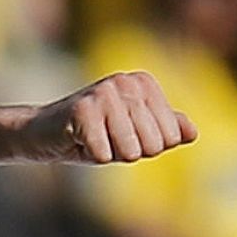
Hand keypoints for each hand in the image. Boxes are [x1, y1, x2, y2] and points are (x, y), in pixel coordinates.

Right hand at [22, 72, 196, 163]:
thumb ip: (167, 131)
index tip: (124, 135)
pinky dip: (91, 155)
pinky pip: (103, 154)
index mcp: (144, 83)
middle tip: (107, 138)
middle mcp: (126, 81)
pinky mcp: (82, 108)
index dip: (147, 147)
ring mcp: (103, 92)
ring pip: (130, 151)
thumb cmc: (96, 134)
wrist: (45, 133)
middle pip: (153, 145)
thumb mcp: (137, 134)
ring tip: (94, 138)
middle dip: (129, 152)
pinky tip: (78, 139)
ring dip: (110, 153)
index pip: (170, 138)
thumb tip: (192, 132)